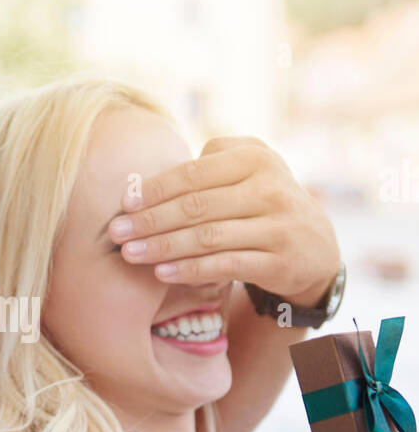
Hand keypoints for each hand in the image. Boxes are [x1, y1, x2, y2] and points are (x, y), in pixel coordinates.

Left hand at [109, 137, 340, 307]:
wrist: (315, 245)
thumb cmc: (262, 200)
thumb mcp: (248, 167)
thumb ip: (209, 162)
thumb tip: (153, 177)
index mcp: (255, 158)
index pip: (193, 174)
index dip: (155, 190)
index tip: (124, 204)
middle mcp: (270, 188)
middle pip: (196, 206)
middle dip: (150, 221)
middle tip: (116, 233)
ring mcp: (278, 226)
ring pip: (208, 238)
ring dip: (163, 247)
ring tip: (130, 254)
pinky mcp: (280, 261)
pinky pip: (226, 266)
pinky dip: (190, 269)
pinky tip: (162, 272)